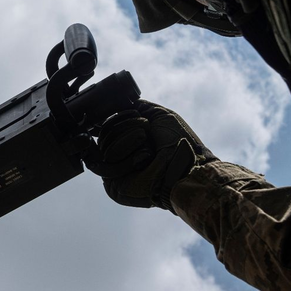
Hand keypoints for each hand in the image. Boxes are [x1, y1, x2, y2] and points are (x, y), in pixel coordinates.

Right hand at [84, 100, 214, 208]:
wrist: (186, 165)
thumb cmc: (178, 142)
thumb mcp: (160, 115)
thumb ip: (140, 107)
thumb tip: (119, 103)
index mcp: (127, 139)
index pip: (107, 124)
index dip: (119, 118)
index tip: (136, 118)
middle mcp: (118, 155)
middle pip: (103, 133)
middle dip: (127, 127)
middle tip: (147, 134)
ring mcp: (114, 171)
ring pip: (104, 146)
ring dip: (129, 141)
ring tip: (149, 150)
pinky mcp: (113, 186)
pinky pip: (106, 165)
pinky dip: (128, 158)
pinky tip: (144, 161)